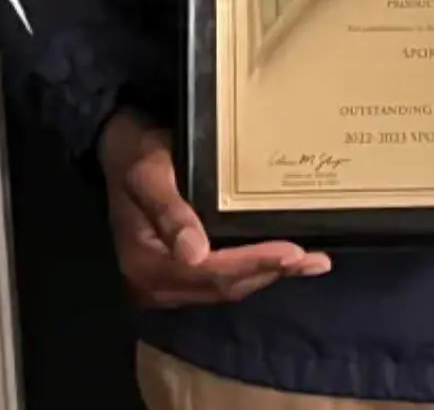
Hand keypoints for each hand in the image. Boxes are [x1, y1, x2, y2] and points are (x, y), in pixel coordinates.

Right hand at [99, 110, 331, 306]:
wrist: (119, 145)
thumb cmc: (136, 152)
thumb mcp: (149, 172)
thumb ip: (170, 211)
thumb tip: (195, 254)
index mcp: (146, 265)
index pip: (210, 273)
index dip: (253, 264)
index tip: (292, 253)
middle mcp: (155, 284)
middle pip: (223, 286)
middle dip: (270, 272)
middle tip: (314, 260)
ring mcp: (167, 282)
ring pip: (226, 287)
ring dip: (267, 274)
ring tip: (310, 262)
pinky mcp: (178, 272)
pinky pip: (220, 278)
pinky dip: (252, 269)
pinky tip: (280, 260)